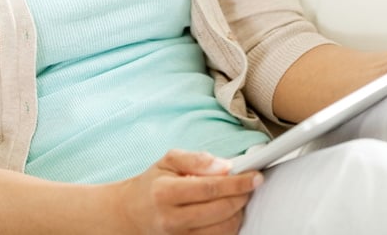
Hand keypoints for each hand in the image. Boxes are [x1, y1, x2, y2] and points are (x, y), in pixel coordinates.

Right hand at [117, 150, 262, 234]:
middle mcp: (171, 219)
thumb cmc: (153, 184)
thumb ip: (196, 159)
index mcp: (165, 192)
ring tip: (238, 198)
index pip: (210, 188)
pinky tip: (228, 214)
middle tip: (250, 185)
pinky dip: (229, 227)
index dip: (237, 183)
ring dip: (238, 213)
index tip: (255, 176)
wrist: (131, 214)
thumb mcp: (168, 161)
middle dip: (242, 196)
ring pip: (222, 231)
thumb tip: (225, 166)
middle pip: (220, 211)